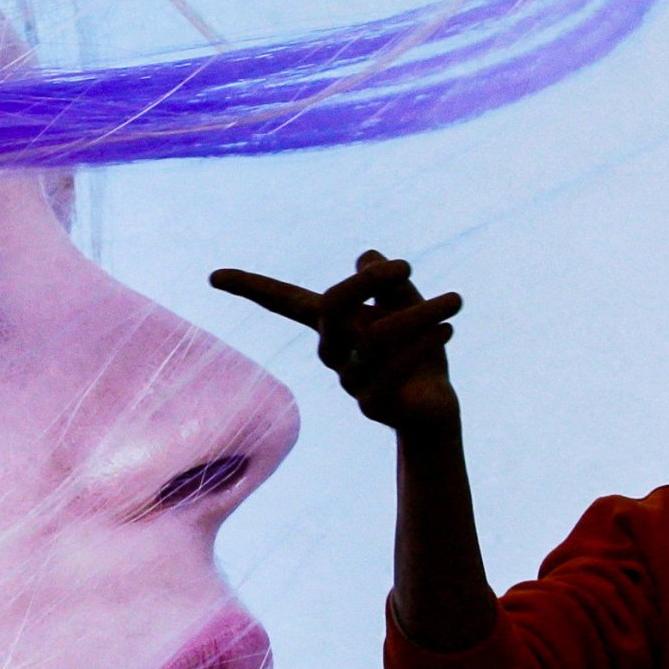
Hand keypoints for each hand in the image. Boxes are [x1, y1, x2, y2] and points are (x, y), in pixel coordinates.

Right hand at [209, 251, 463, 431]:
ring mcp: (348, 381)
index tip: (213, 277)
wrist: (435, 411)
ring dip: (418, 314)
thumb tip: (368, 257)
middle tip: (405, 264)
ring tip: (455, 300)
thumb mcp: (408, 305)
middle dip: (367, 282)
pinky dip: (423, 344)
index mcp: (333, 326)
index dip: (251, 288)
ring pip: (375, 339)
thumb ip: (389, 282)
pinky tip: (446, 329)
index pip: (284, 302)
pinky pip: (393, 369)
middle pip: (331, 308)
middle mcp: (332, 353)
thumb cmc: (418, 351)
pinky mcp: (372, 405)